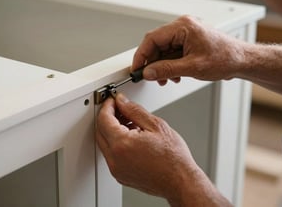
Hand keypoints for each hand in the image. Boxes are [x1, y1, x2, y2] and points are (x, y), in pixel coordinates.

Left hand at [96, 93, 230, 205]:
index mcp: (122, 144)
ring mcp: (116, 169)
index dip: (108, 106)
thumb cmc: (173, 158)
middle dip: (108, 117)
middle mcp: (115, 159)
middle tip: (121, 109)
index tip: (113, 100)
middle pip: (100, 131)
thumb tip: (122, 102)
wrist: (180, 181)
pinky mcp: (120, 175)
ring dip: (112, 130)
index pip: (104, 119)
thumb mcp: (156, 125)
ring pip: (104, 143)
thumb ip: (134, 110)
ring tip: (130, 123)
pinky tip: (132, 137)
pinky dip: (116, 143)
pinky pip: (111, 155)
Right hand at [132, 15, 245, 84]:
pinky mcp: (188, 40)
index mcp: (183, 27)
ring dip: (161, 65)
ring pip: (163, 49)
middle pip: (156, 44)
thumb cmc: (225, 58)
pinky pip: (171, 51)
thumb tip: (148, 72)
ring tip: (165, 78)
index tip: (137, 68)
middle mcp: (183, 26)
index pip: (152, 38)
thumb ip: (166, 69)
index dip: (141, 55)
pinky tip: (173, 74)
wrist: (242, 60)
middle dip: (152, 62)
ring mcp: (186, 33)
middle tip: (150, 76)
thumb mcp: (192, 67)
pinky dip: (169, 63)